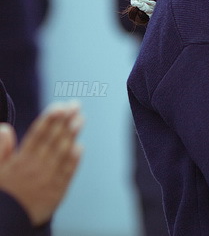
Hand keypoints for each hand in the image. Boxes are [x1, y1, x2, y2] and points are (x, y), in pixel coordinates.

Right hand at [0, 102, 83, 226]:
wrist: (8, 222)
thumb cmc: (2, 193)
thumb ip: (0, 148)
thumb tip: (5, 128)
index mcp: (20, 161)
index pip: (37, 135)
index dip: (49, 119)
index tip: (59, 106)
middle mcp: (36, 168)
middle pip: (53, 140)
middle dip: (65, 121)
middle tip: (75, 106)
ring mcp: (48, 179)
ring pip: (63, 153)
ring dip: (73, 135)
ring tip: (81, 119)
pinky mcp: (57, 191)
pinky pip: (68, 173)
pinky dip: (74, 160)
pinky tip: (80, 147)